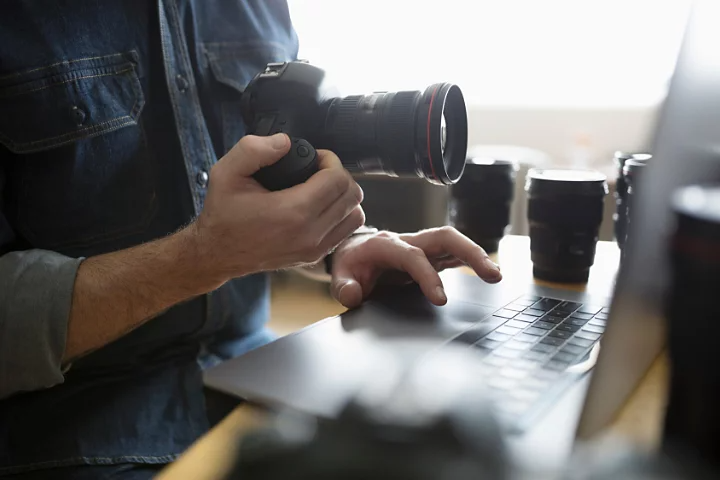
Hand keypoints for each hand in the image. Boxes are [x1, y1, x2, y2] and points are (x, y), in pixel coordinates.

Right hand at [189, 134, 364, 284]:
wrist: (217, 253)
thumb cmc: (223, 214)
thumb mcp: (226, 172)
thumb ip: (253, 149)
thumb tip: (285, 143)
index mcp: (293, 212)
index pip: (338, 179)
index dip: (330, 160)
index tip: (315, 158)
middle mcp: (309, 234)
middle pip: (352, 196)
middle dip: (339, 175)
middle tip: (319, 170)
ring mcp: (314, 249)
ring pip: (355, 215)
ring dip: (344, 196)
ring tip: (322, 187)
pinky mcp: (314, 257)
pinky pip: (345, 231)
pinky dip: (340, 215)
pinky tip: (320, 205)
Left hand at [329, 227, 501, 307]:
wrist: (351, 253)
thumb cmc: (349, 264)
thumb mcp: (338, 276)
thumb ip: (342, 286)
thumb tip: (353, 295)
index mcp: (385, 245)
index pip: (413, 256)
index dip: (428, 275)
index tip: (441, 300)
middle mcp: (408, 241)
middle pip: (444, 237)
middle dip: (469, 252)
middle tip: (491, 274)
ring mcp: (421, 248)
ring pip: (453, 243)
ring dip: (476, 256)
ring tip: (496, 276)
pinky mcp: (430, 256)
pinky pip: (453, 255)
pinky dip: (471, 262)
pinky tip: (488, 274)